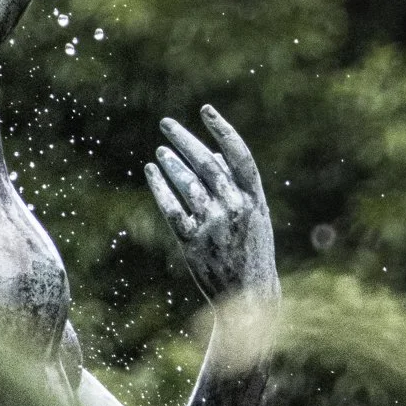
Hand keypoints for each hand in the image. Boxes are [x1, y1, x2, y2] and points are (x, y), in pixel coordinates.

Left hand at [146, 106, 277, 308]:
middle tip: (166, 124)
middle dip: (185, 140)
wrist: (248, 295)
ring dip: (171, 163)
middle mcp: (235, 209)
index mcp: (254, 200)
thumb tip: (210, 150)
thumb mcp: (255, 214)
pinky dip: (160, 187)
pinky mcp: (193, 242)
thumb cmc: (250, 247)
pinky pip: (172, 207)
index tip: (206, 110)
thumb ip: (237, 185)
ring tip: (161, 151)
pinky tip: (151, 172)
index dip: (223, 130)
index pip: (240, 156)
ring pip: (187, 184)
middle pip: (207, 164)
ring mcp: (214, 225)